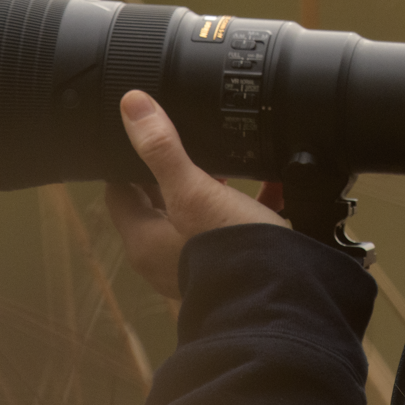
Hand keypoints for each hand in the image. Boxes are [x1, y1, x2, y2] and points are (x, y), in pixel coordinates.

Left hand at [106, 91, 286, 298]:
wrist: (284, 299)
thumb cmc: (233, 252)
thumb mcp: (195, 190)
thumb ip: (162, 148)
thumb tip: (132, 105)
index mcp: (144, 242)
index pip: (120, 191)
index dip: (127, 160)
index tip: (143, 135)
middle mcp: (165, 258)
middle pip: (159, 202)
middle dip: (174, 171)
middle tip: (191, 142)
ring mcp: (199, 265)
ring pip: (198, 214)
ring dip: (212, 189)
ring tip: (231, 161)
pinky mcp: (233, 267)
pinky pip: (236, 228)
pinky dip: (249, 205)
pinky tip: (272, 186)